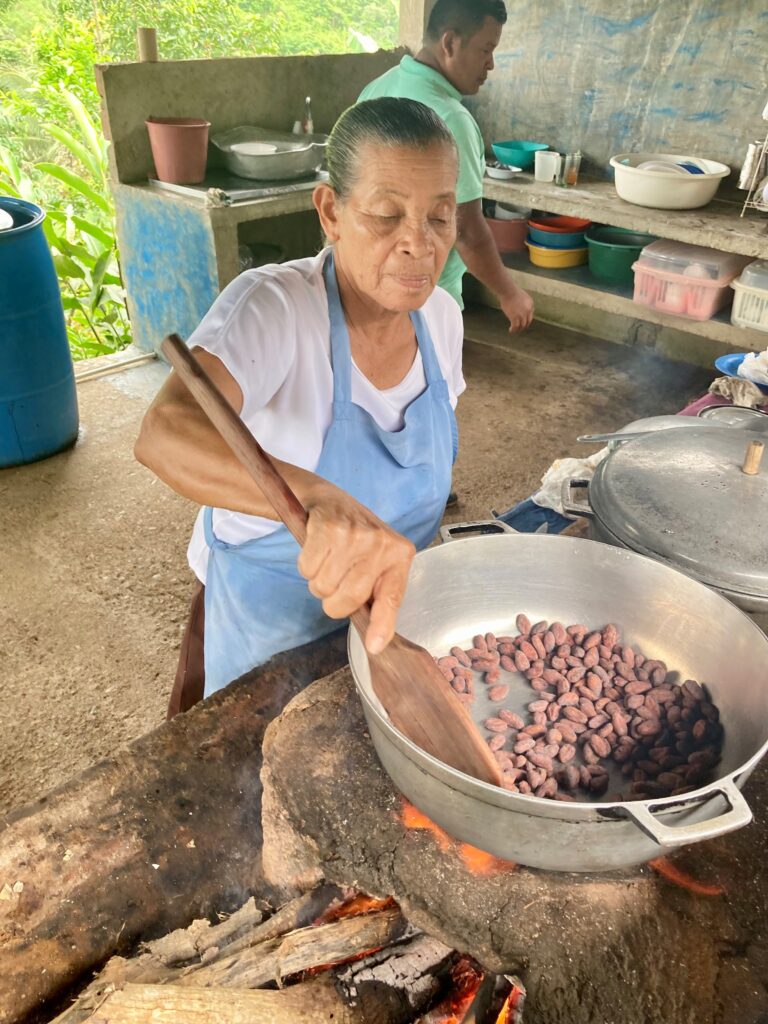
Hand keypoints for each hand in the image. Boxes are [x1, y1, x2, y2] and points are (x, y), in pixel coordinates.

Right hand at [297, 483, 415, 655]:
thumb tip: (374, 641)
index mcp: (400, 556)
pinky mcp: (327, 528)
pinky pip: (307, 569)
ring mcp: (354, 535)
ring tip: (328, 563)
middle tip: (335, 585)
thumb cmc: (358, 540)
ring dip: (318, 583)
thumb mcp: (378, 563)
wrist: (333, 501)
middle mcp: (380, 544)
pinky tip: (317, 551)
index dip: (381, 625)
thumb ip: (377, 595)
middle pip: (349, 598)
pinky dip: (306, 567)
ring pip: (323, 586)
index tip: (374, 646)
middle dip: (334, 602)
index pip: (392, 598)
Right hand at [500, 286, 533, 332]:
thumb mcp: (522, 296)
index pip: (530, 315)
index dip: (526, 320)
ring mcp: (522, 314)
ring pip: (522, 326)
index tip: (521, 323)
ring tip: (514, 330)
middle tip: (519, 328)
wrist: (508, 291)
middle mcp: (528, 310)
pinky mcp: (515, 317)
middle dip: (523, 326)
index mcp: (531, 304)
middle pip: (527, 322)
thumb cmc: (511, 291)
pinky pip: (515, 326)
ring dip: (518, 329)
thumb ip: (523, 302)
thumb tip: (520, 308)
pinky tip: (510, 330)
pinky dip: (513, 330)